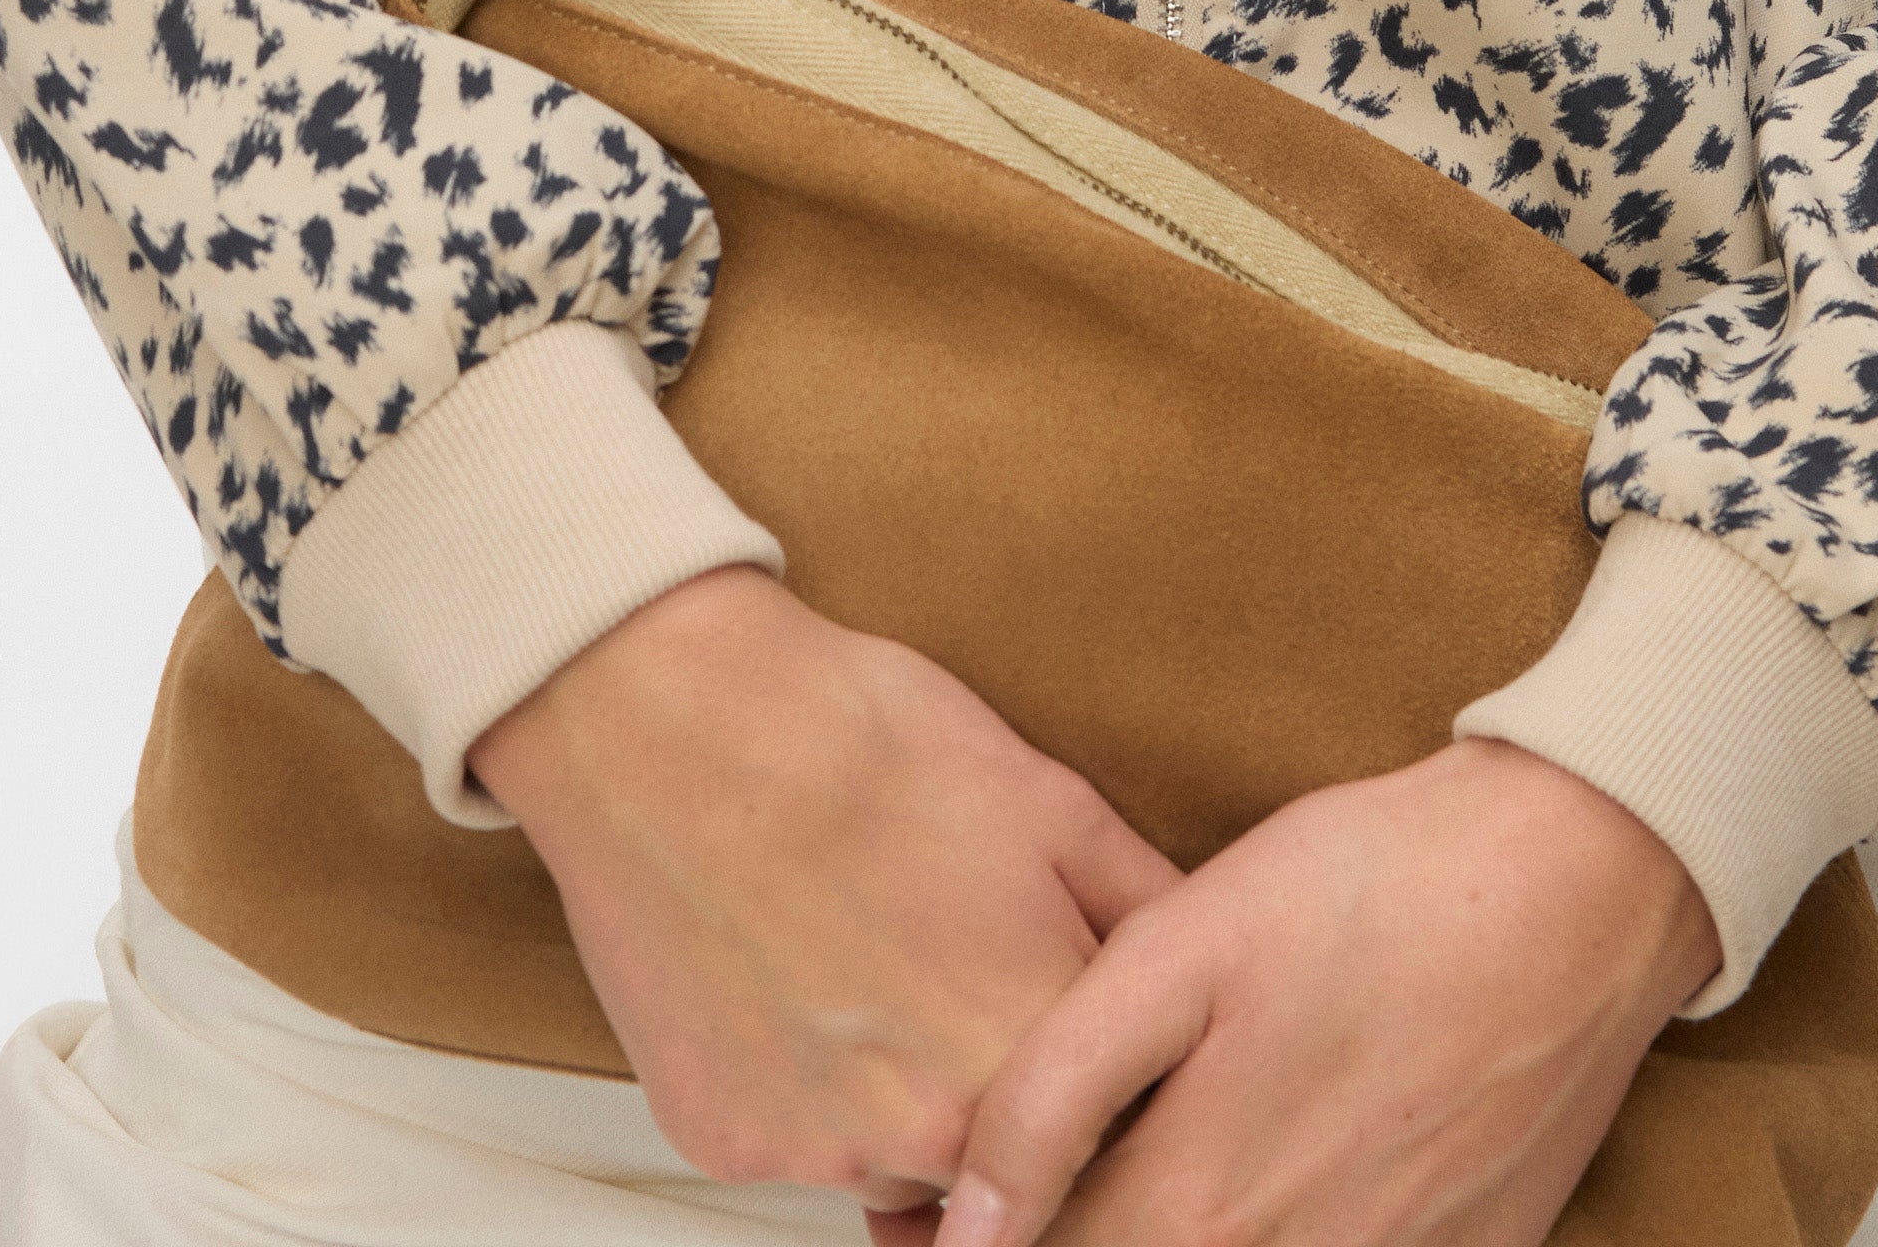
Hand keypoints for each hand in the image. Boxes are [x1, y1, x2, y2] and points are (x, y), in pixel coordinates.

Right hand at [468, 567, 1179, 1232]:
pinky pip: (796, 1141)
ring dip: (904, 1097)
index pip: (1109, 1123)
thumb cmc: (851, 736)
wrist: (667, 716)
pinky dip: (803, 1081)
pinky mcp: (727, 1143)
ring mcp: (820, 1148)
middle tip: (954, 974)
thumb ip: (1144, 909)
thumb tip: (1210, 959)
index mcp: (1032, 1046)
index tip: (1066, 1015)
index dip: (1096, 1070)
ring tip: (870, 960)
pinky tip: (791, 971)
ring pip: (898, 1159)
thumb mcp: (1046, 797)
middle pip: (1003, 1160)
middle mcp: (931, 1131)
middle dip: (1001, 1089)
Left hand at [932, 740, 1720, 1246]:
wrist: (1579, 881)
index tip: (918, 1212)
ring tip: (1175, 1142)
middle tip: (1039, 1172)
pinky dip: (1292, 1221)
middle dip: (1066, 1234)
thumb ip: (1055, 1094)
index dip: (962, 1246)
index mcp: (1197, 1213)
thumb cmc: (1376, 889)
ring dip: (1180, 1221)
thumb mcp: (1181, 949)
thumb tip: (965, 1223)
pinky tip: (1293, 1150)